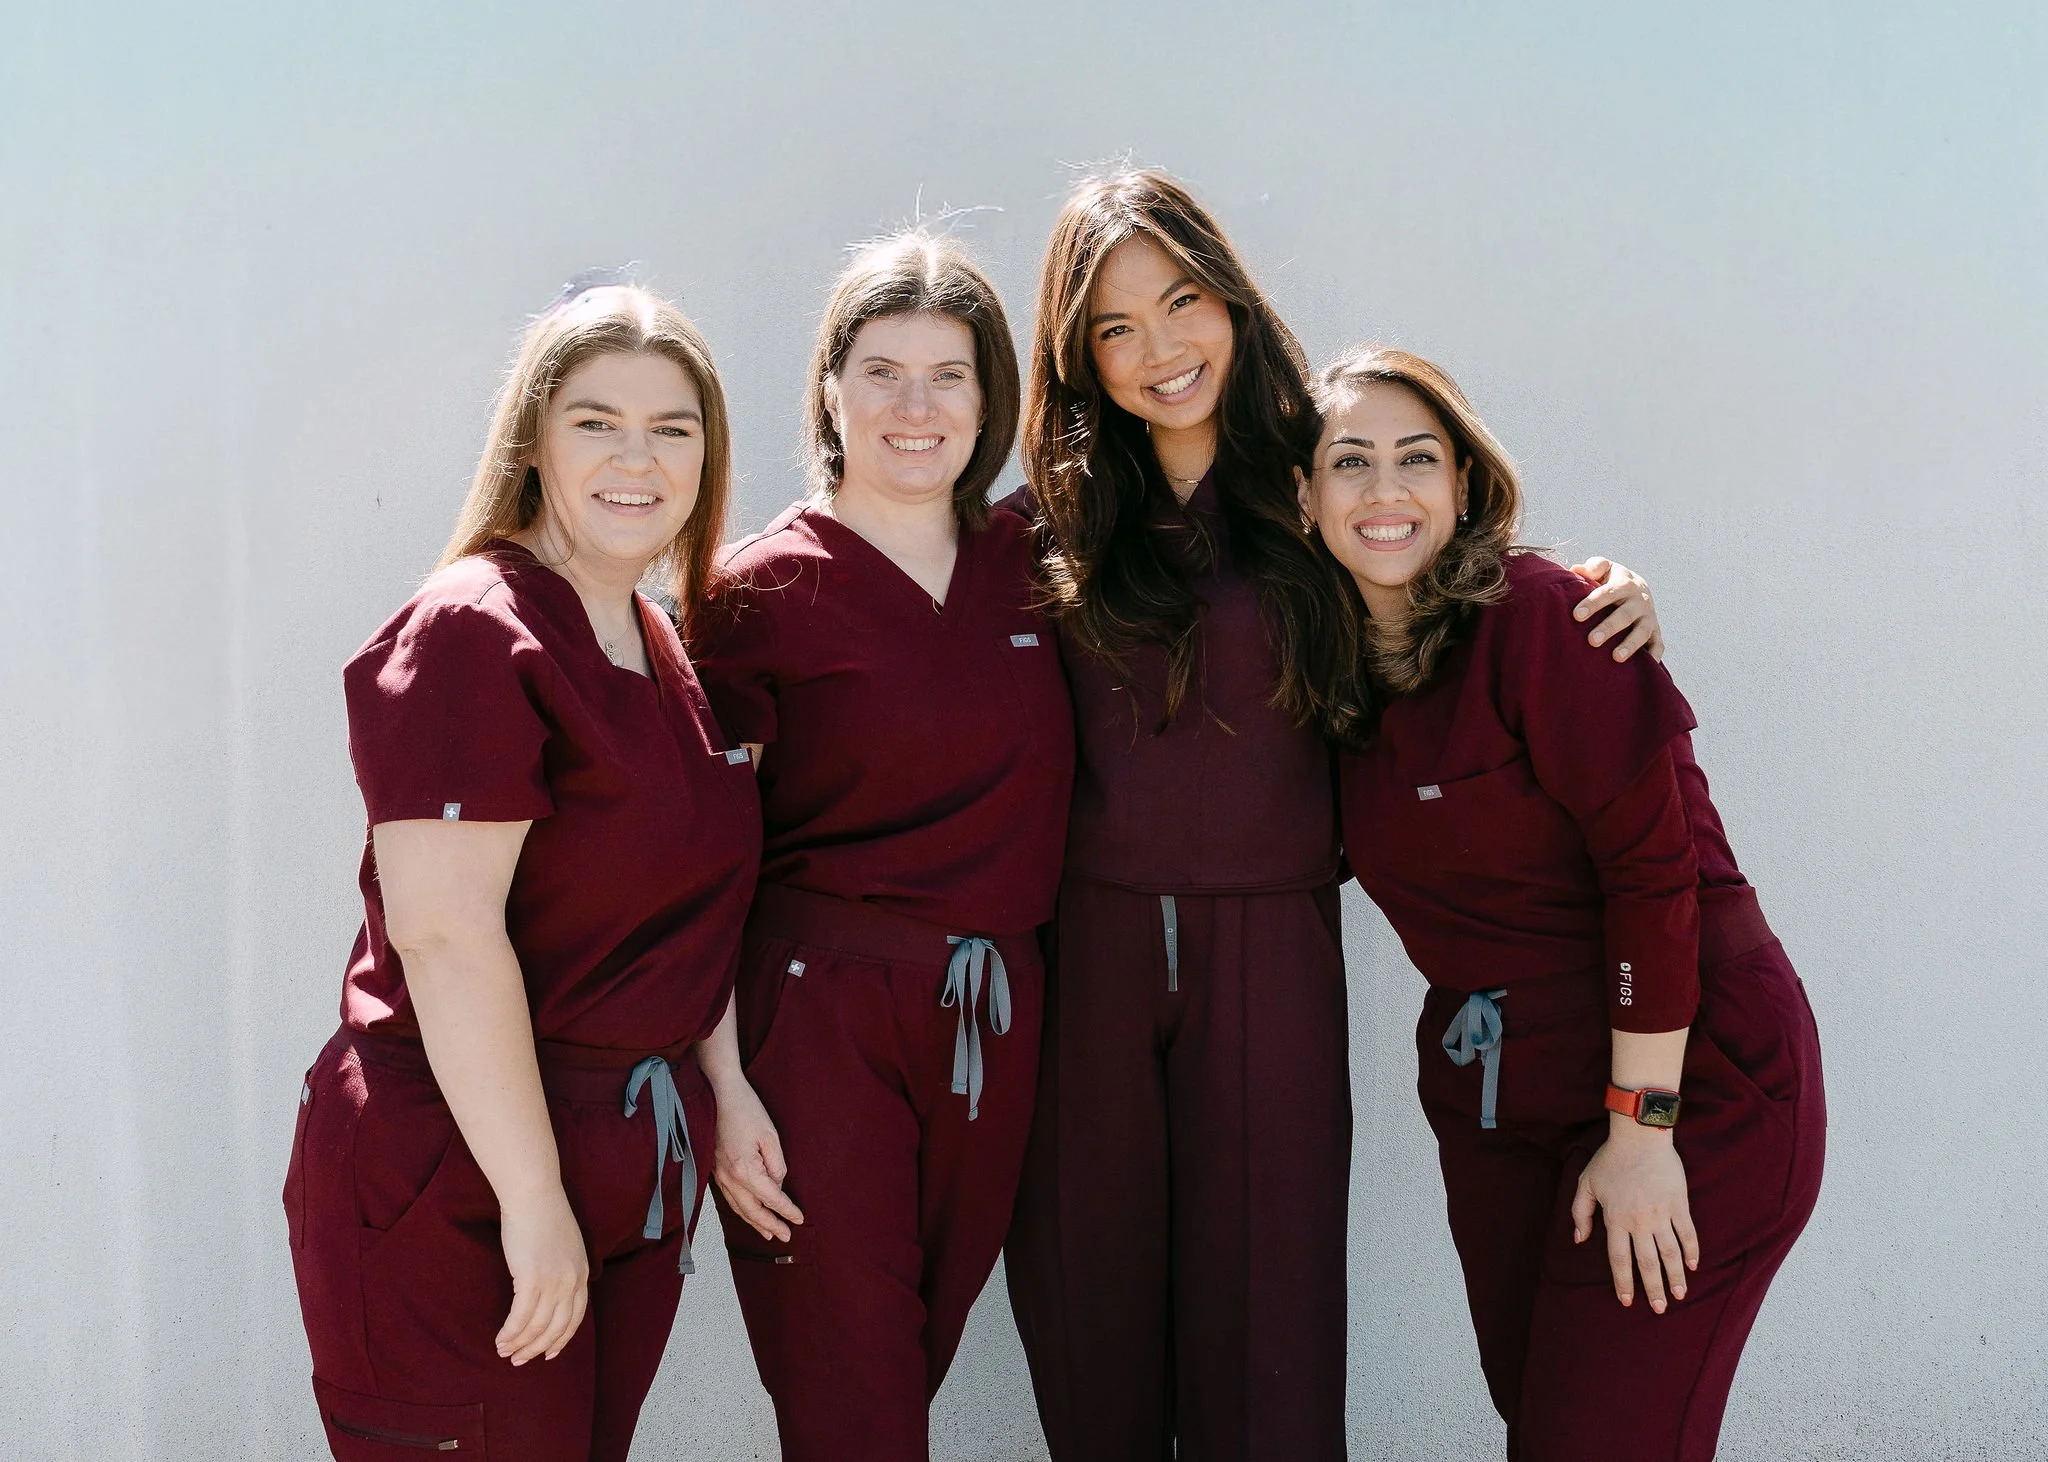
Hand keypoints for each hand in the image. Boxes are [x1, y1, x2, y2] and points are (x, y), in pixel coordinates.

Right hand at [494, 1185, 589, 1363]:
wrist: (534, 1195)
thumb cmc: (544, 1215)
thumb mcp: (565, 1245)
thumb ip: (562, 1268)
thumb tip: (548, 1289)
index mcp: (582, 1273)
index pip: (575, 1318)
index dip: (561, 1340)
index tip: (548, 1354)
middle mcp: (572, 1282)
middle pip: (556, 1328)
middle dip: (537, 1349)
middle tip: (519, 1360)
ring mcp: (554, 1282)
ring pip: (537, 1327)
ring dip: (519, 1344)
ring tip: (504, 1352)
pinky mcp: (531, 1280)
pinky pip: (520, 1318)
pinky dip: (510, 1333)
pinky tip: (500, 1339)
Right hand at [712, 1077, 803, 1242]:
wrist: (717, 1091)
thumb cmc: (744, 1108)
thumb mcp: (770, 1135)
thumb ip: (777, 1165)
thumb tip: (778, 1184)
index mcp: (745, 1170)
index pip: (771, 1198)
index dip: (787, 1211)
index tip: (799, 1219)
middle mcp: (729, 1178)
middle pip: (752, 1211)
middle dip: (770, 1225)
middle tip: (786, 1237)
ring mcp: (718, 1175)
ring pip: (738, 1207)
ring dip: (754, 1222)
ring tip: (768, 1233)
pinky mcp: (714, 1169)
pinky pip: (728, 1198)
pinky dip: (740, 1209)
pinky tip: (747, 1212)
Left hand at [1570, 558, 1664, 662]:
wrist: (1635, 587)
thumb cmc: (1609, 580)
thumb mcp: (1603, 568)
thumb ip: (1593, 567)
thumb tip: (1577, 569)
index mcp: (1624, 583)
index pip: (1608, 592)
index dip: (1593, 604)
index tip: (1576, 616)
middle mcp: (1639, 600)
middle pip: (1625, 614)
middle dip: (1609, 627)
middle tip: (1592, 641)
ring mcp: (1649, 616)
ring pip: (1643, 631)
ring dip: (1630, 644)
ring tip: (1616, 658)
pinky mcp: (1655, 631)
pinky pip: (1658, 644)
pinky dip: (1654, 655)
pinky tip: (1646, 667)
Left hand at [1571, 1122, 1699, 1312]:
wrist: (1640, 1136)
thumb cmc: (1610, 1159)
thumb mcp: (1586, 1183)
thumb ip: (1580, 1213)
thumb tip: (1579, 1240)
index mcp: (1615, 1218)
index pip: (1619, 1259)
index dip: (1623, 1282)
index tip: (1626, 1301)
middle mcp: (1639, 1221)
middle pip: (1646, 1262)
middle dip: (1652, 1288)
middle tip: (1659, 1309)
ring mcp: (1661, 1213)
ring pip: (1670, 1252)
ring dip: (1675, 1276)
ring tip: (1679, 1295)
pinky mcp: (1679, 1204)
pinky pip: (1687, 1233)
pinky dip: (1692, 1250)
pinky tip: (1693, 1266)